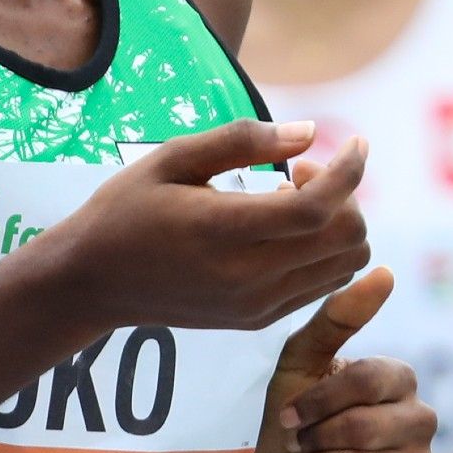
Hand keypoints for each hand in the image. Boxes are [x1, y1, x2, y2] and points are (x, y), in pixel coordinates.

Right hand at [33, 119, 370, 335]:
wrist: (93, 283)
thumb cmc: (127, 208)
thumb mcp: (172, 157)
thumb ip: (242, 140)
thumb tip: (310, 132)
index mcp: (224, 230)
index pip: (318, 208)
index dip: (351, 171)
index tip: (358, 141)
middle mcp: (248, 276)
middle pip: (346, 238)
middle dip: (346, 195)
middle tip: (304, 172)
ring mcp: (257, 305)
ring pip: (345, 265)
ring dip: (338, 224)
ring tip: (292, 199)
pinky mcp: (259, 320)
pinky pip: (323, 285)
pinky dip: (325, 251)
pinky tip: (284, 229)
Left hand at [243, 267, 434, 452]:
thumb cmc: (285, 414)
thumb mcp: (301, 362)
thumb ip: (339, 318)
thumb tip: (385, 271)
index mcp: (398, 381)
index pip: (373, 381)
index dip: (323, 400)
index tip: (291, 414)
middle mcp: (419, 421)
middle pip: (371, 427)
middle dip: (320, 438)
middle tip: (301, 444)